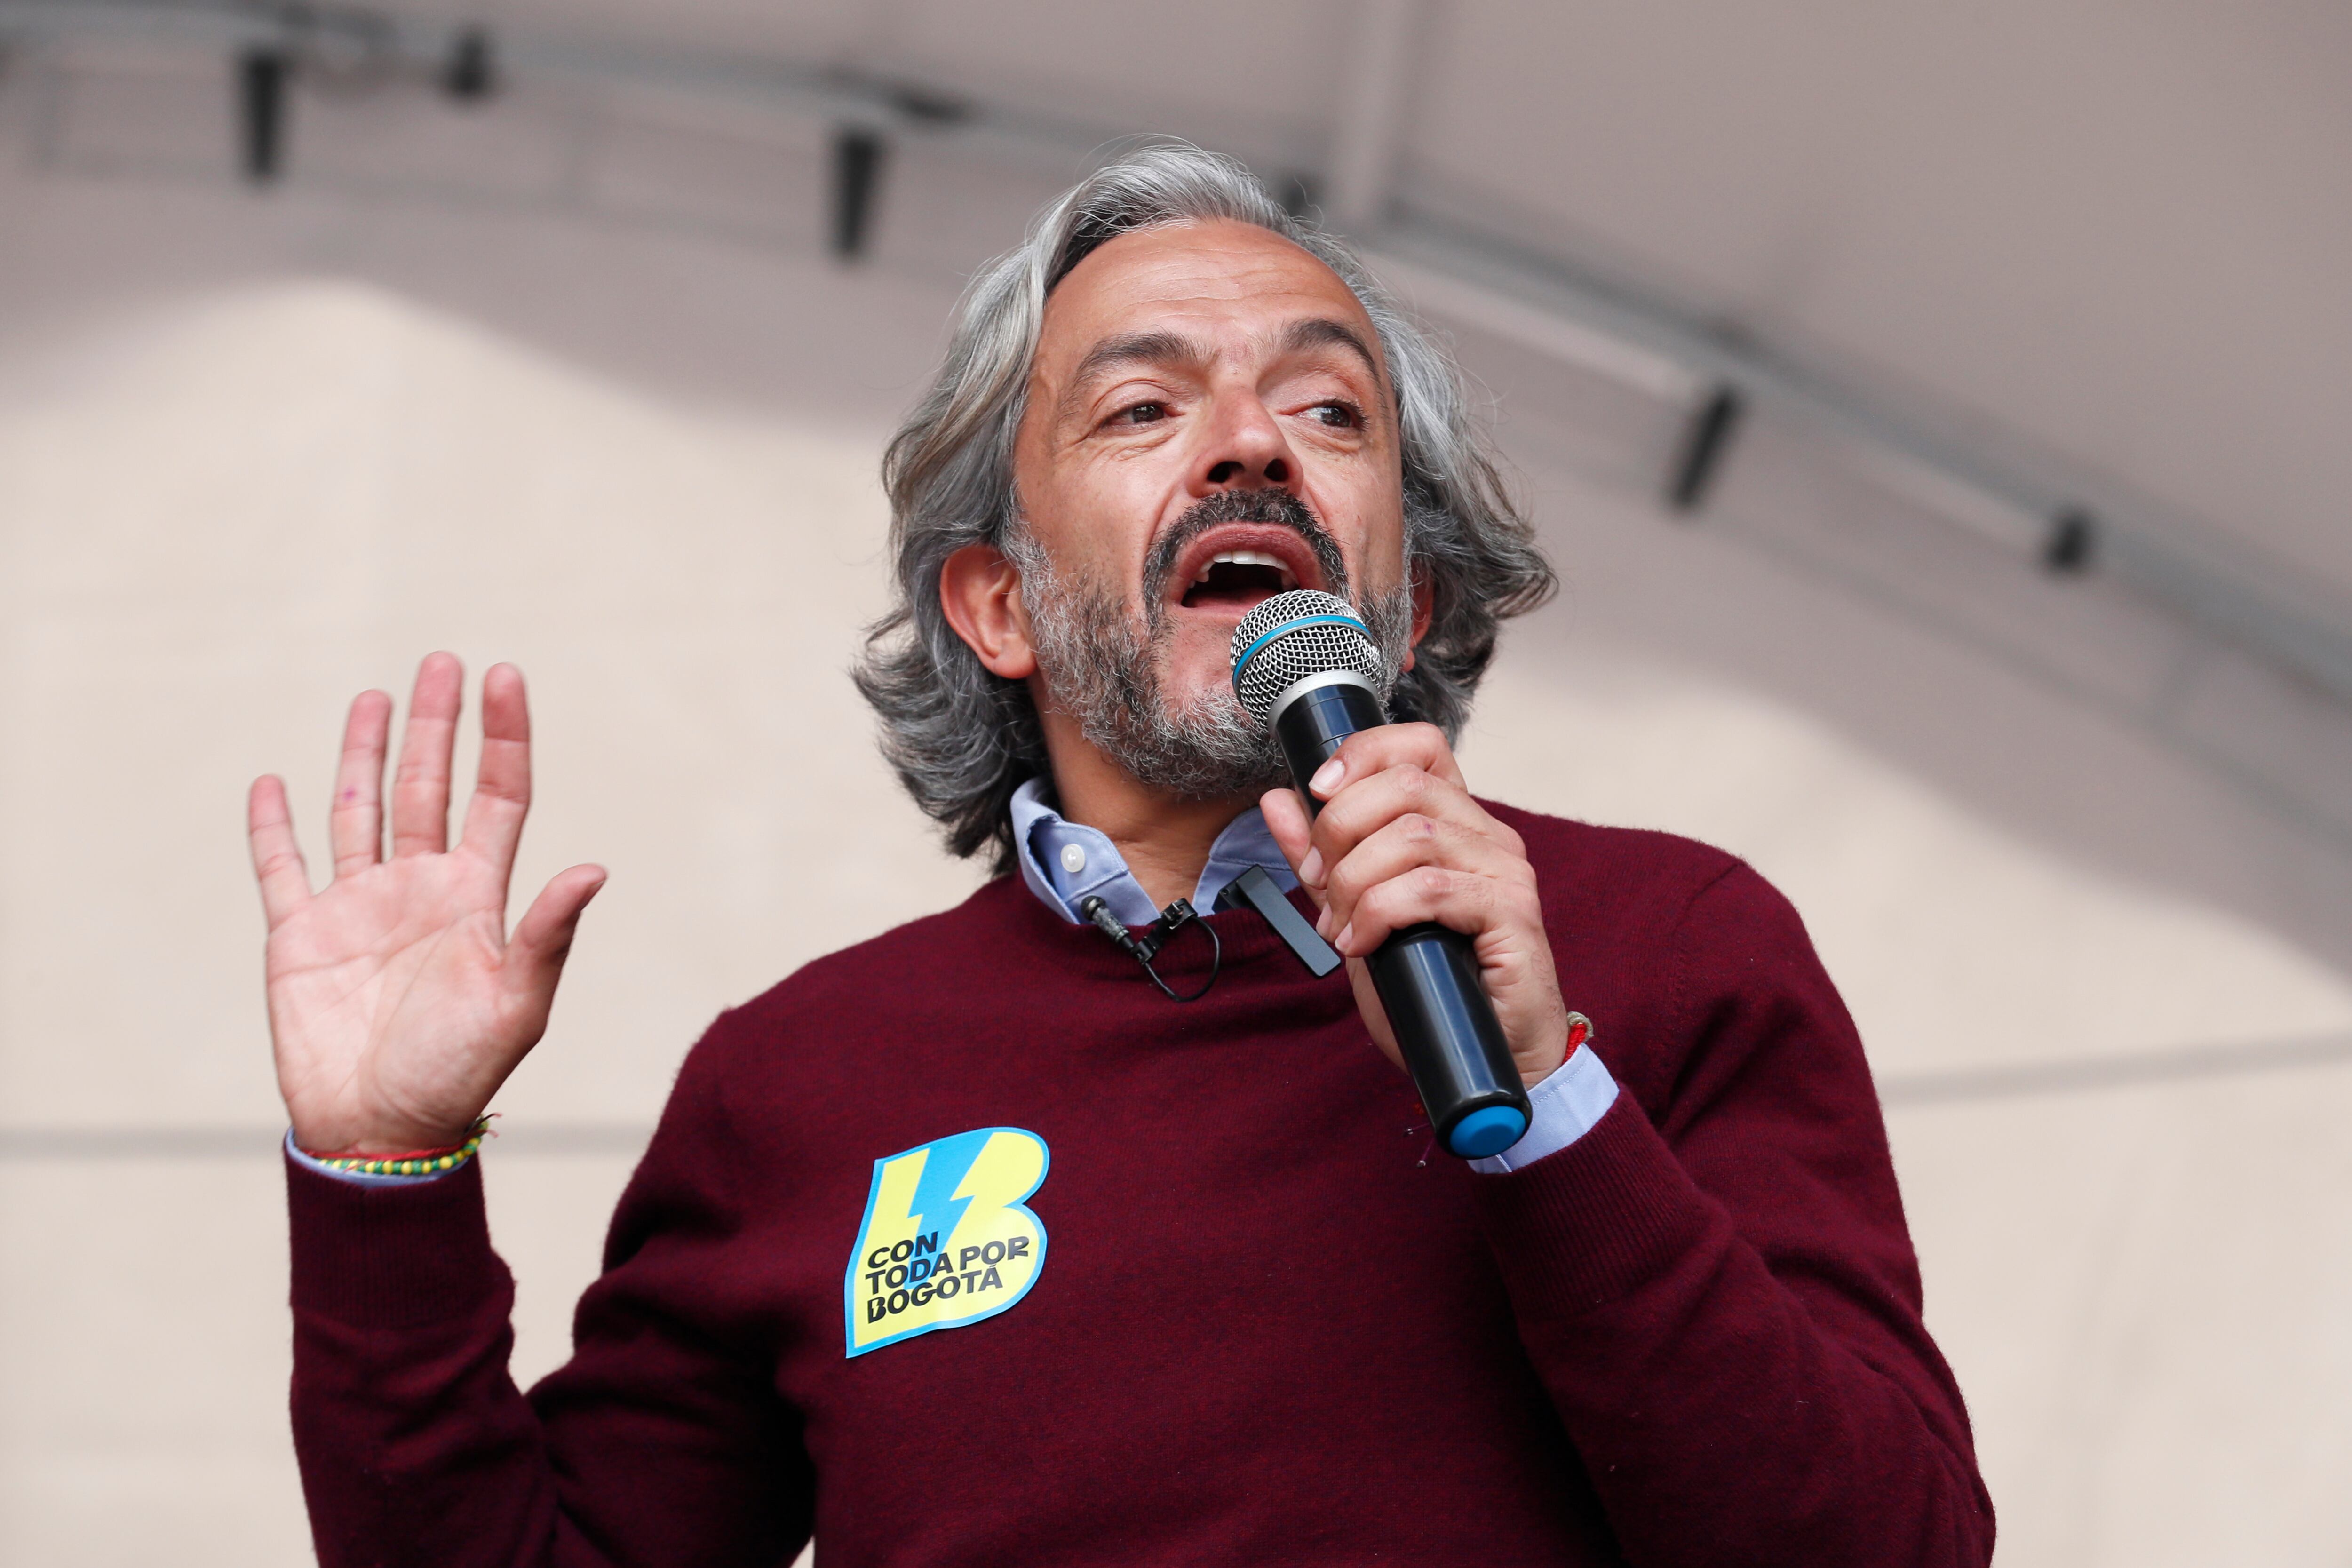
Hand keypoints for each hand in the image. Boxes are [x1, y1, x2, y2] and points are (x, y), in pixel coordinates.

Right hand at [247, 654, 605, 1154]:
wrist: (384, 1131)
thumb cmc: (460, 1074)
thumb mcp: (517, 1004)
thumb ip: (548, 934)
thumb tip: (597, 868)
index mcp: (477, 896)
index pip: (499, 797)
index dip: (502, 738)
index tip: (505, 676)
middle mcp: (421, 888)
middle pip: (429, 787)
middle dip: (436, 726)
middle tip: (444, 661)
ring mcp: (358, 907)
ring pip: (360, 810)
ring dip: (365, 754)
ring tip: (375, 695)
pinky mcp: (299, 936)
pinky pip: (281, 868)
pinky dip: (272, 826)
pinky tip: (272, 781)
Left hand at [1260, 724, 1568, 1088]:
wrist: (1490, 1056)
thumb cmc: (1431, 986)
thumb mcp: (1359, 912)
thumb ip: (1323, 858)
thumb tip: (1278, 800)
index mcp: (1454, 823)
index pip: (1419, 746)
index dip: (1363, 753)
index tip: (1318, 791)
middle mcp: (1486, 835)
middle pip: (1404, 784)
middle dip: (1340, 830)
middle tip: (1322, 885)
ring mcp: (1504, 871)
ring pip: (1412, 836)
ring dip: (1356, 882)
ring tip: (1343, 927)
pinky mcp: (1512, 912)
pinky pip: (1431, 887)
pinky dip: (1381, 913)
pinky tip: (1364, 945)